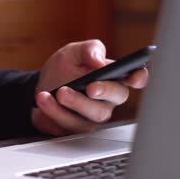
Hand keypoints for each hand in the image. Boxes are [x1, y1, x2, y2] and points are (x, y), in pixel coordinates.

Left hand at [32, 40, 147, 135]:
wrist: (40, 86)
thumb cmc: (64, 69)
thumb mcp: (73, 52)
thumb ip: (89, 50)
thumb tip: (99, 60)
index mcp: (113, 78)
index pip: (135, 78)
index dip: (139, 78)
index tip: (133, 76)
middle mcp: (107, 100)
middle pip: (115, 98)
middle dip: (104, 91)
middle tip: (90, 87)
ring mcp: (92, 117)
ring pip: (91, 116)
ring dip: (74, 103)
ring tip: (59, 92)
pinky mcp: (75, 129)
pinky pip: (67, 124)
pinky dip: (53, 111)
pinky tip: (44, 98)